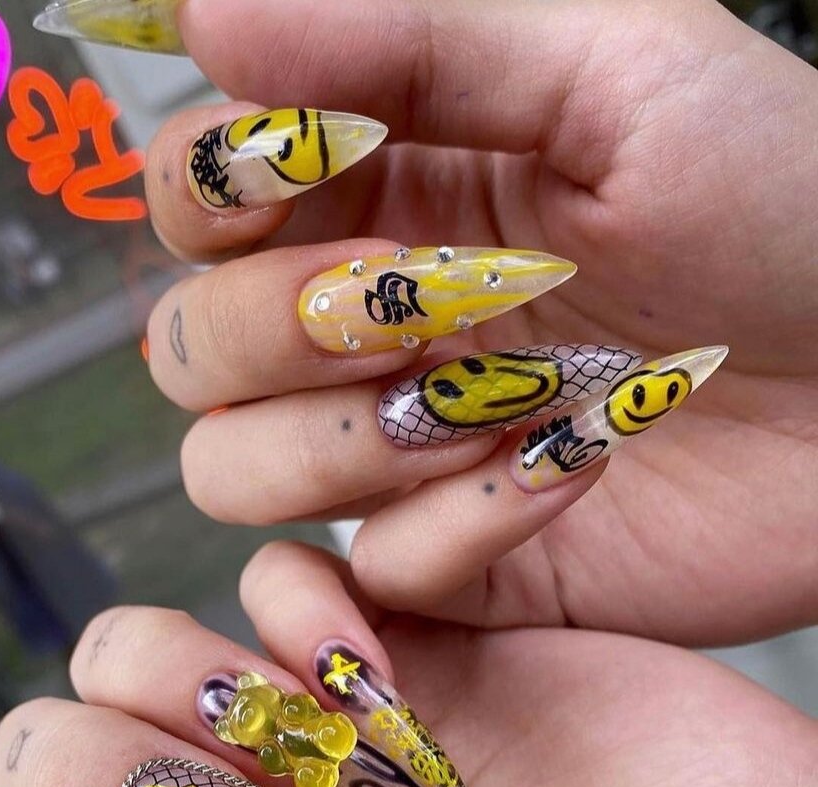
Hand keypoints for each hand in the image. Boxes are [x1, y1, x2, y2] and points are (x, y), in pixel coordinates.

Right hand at [138, 0, 817, 644]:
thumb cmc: (780, 200)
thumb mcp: (607, 66)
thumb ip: (401, 33)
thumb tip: (202, 14)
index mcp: (375, 194)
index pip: (190, 198)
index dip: (207, 193)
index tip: (304, 169)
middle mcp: (358, 328)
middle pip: (188, 351)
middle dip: (279, 332)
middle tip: (414, 306)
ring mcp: (394, 451)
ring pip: (231, 474)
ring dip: (342, 446)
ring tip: (491, 403)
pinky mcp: (449, 555)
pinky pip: (370, 572)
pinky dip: (457, 529)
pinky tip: (569, 472)